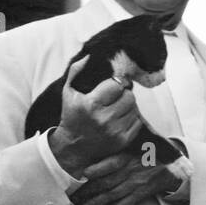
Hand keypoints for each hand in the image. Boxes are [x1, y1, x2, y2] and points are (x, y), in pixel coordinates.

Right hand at [48, 56, 144, 177]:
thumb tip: (88, 56)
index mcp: (91, 104)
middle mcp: (104, 119)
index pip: (117, 84)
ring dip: (127, 106)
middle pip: (129, 96)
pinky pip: (137, 122)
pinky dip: (131, 119)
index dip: (117, 83)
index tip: (112, 86)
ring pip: (134, 109)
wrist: (73, 148)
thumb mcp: (68, 92)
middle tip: (116, 97)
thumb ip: (76, 71)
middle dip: (124, 94)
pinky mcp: (122, 141)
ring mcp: (114, 131)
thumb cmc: (72, 116)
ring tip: (116, 109)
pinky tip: (120, 120)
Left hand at [69, 150, 180, 204]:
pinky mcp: (140, 193)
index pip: (111, 164)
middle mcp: (130, 171)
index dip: (96, 170)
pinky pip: (125, 204)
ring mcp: (135, 184)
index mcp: (128, 156)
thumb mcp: (133, 145)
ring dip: (97, 202)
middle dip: (89, 191)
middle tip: (75, 197)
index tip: (83, 174)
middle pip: (107, 182)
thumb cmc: (147, 153)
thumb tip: (93, 149)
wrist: (170, 165)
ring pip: (113, 195)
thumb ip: (115, 148)